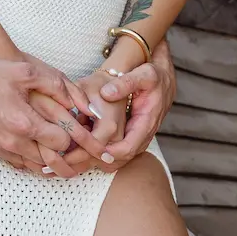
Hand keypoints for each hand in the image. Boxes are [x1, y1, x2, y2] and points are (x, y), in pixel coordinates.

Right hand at [0, 50, 103, 173]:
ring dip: (48, 162)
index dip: (74, 139)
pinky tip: (34, 149)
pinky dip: (27, 159)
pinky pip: (14, 163)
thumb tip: (79, 103)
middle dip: (66, 158)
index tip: (81, 135)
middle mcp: (12, 141)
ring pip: (32, 167)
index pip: (61, 143)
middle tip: (78, 153)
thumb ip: (57, 86)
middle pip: (50, 161)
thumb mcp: (26, 71)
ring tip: (60, 154)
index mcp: (24, 122)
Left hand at [85, 41, 175, 167]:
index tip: (85, 149)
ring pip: (117, 159)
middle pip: (120, 159)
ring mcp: (137, 138)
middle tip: (73, 158)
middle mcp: (142, 136)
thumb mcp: (143, 75)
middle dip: (96, 160)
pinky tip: (82, 147)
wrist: (163, 81)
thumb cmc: (153, 77)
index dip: (106, 153)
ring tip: (74, 156)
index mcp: (146, 123)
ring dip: (96, 160)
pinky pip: (116, 153)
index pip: (127, 148)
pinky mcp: (131, 137)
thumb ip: (126, 83)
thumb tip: (107, 92)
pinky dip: (99, 154)